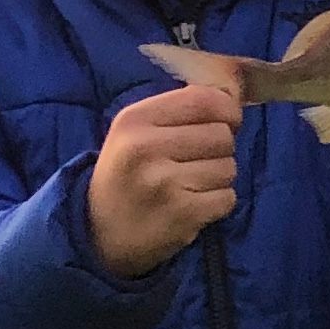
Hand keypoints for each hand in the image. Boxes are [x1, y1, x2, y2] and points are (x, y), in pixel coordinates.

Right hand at [89, 79, 239, 277]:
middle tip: (199, 160)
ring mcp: (165, 183)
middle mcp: (147, 148)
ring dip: (219, 177)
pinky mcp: (182, 214)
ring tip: (193, 184)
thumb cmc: (126, 174)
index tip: (227, 121)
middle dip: (220, 148)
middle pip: (221, 135)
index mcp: (135, 120)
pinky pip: (227, 198)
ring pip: (228, 167)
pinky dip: (218, 203)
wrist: (98, 232)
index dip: (227, 110)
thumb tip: (231, 96)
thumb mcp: (135, 131)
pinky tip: (195, 205)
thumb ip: (178, 109)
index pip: (203, 100)